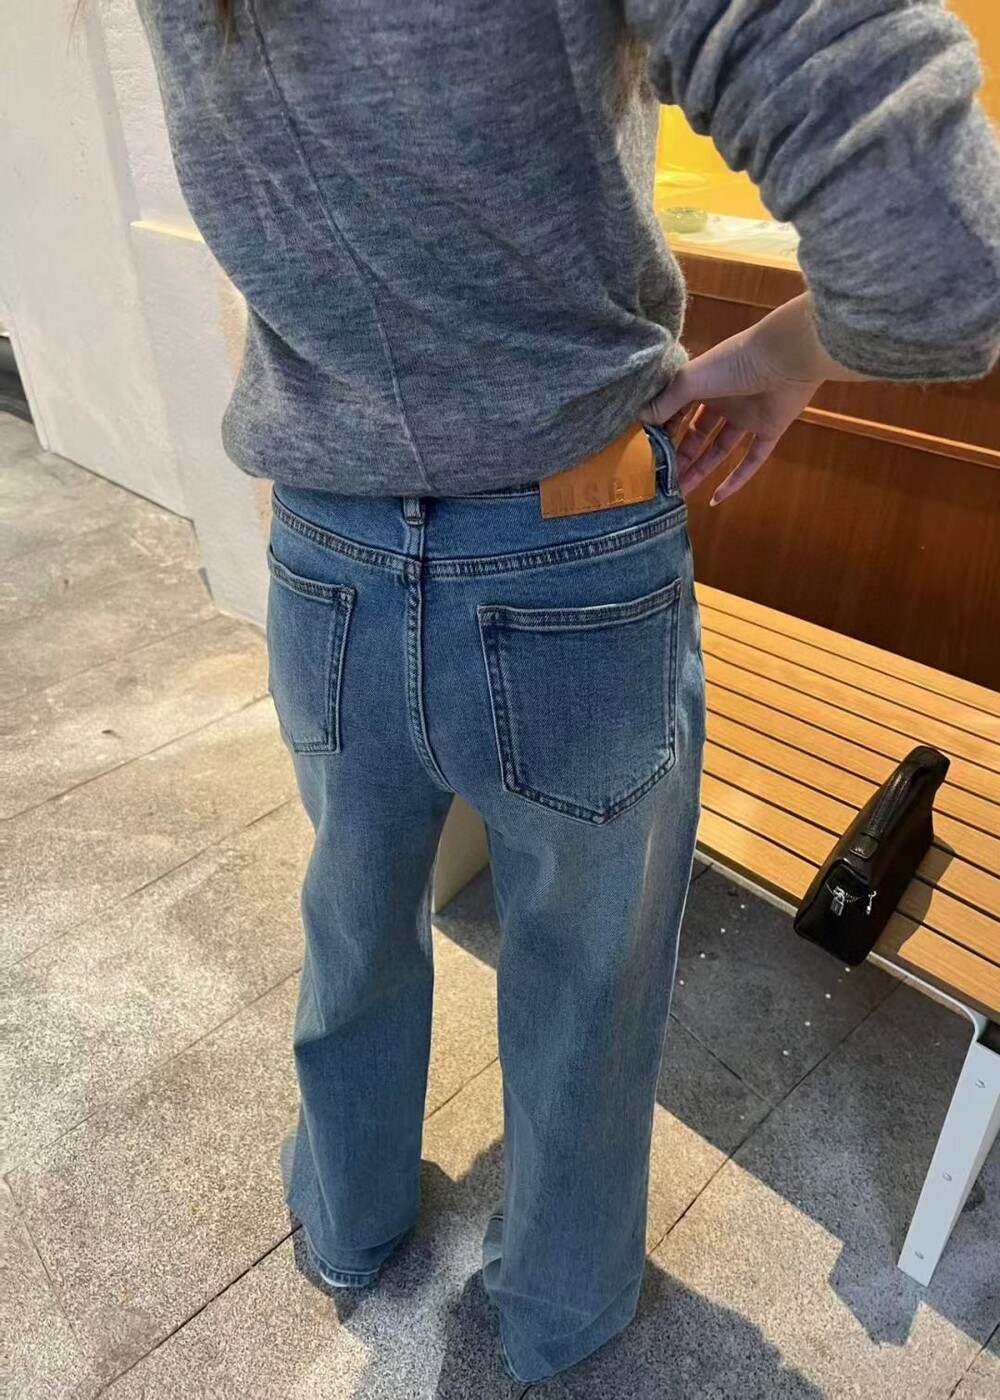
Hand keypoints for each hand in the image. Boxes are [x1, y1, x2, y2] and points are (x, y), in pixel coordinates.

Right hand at [640, 293, 867, 504]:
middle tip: (658, 480)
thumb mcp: (689, 381)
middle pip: (696, 436)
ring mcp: (747, 416)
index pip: (677, 413)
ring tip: (679, 492)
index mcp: (703, 384)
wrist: (787, 356)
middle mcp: (724, 400)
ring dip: (700, 471)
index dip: (662, 434)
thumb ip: (665, 403)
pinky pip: (752, 460)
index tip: (644, 455)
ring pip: (719, 450)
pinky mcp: (770, 429)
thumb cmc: (734, 361)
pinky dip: (736, 480)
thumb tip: (640, 422)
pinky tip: (716, 500)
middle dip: (678, 458)